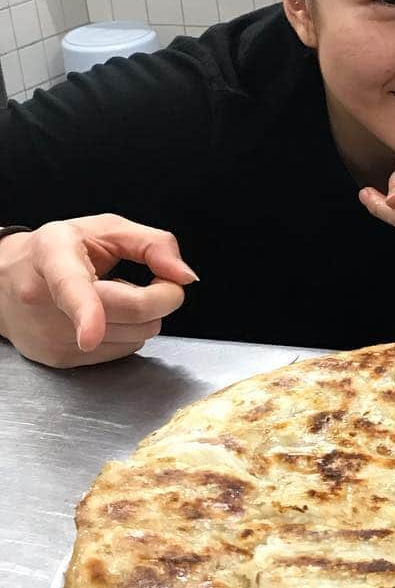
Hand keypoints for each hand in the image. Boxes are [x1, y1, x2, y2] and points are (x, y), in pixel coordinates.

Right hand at [0, 214, 196, 367]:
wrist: (3, 278)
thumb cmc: (59, 250)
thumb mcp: (106, 229)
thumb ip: (154, 244)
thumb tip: (184, 276)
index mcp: (53, 256)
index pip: (72, 288)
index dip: (86, 312)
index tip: (89, 336)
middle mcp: (43, 298)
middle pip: (128, 313)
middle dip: (161, 297)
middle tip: (154, 281)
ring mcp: (48, 335)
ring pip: (135, 336)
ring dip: (143, 316)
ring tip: (115, 295)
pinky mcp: (58, 358)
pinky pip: (123, 351)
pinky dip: (128, 332)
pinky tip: (105, 316)